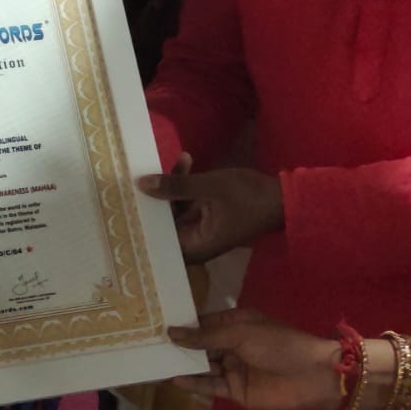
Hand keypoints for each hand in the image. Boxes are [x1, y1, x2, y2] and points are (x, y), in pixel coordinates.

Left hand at [139, 166, 283, 262]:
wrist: (284, 198)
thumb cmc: (249, 197)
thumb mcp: (210, 187)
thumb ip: (175, 186)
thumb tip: (141, 184)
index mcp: (192, 248)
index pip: (155, 238)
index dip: (140, 218)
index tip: (126, 195)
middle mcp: (192, 245)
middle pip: (161, 222)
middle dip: (155, 196)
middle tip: (145, 170)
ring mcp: (199, 231)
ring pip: (173, 210)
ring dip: (173, 185)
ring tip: (180, 161)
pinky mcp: (205, 219)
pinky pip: (186, 204)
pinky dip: (185, 187)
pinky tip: (186, 162)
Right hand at [169, 308, 340, 409]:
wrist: (312, 377)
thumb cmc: (279, 345)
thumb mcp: (241, 333)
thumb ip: (205, 336)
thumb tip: (172, 333)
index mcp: (237, 323)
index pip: (203, 322)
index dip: (183, 324)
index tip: (155, 323)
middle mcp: (233, 344)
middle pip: (200, 345)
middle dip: (178, 346)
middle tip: (147, 344)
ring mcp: (233, 368)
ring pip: (202, 366)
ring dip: (182, 365)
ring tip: (154, 362)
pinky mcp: (235, 391)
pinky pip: (210, 386)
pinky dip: (193, 383)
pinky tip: (174, 379)